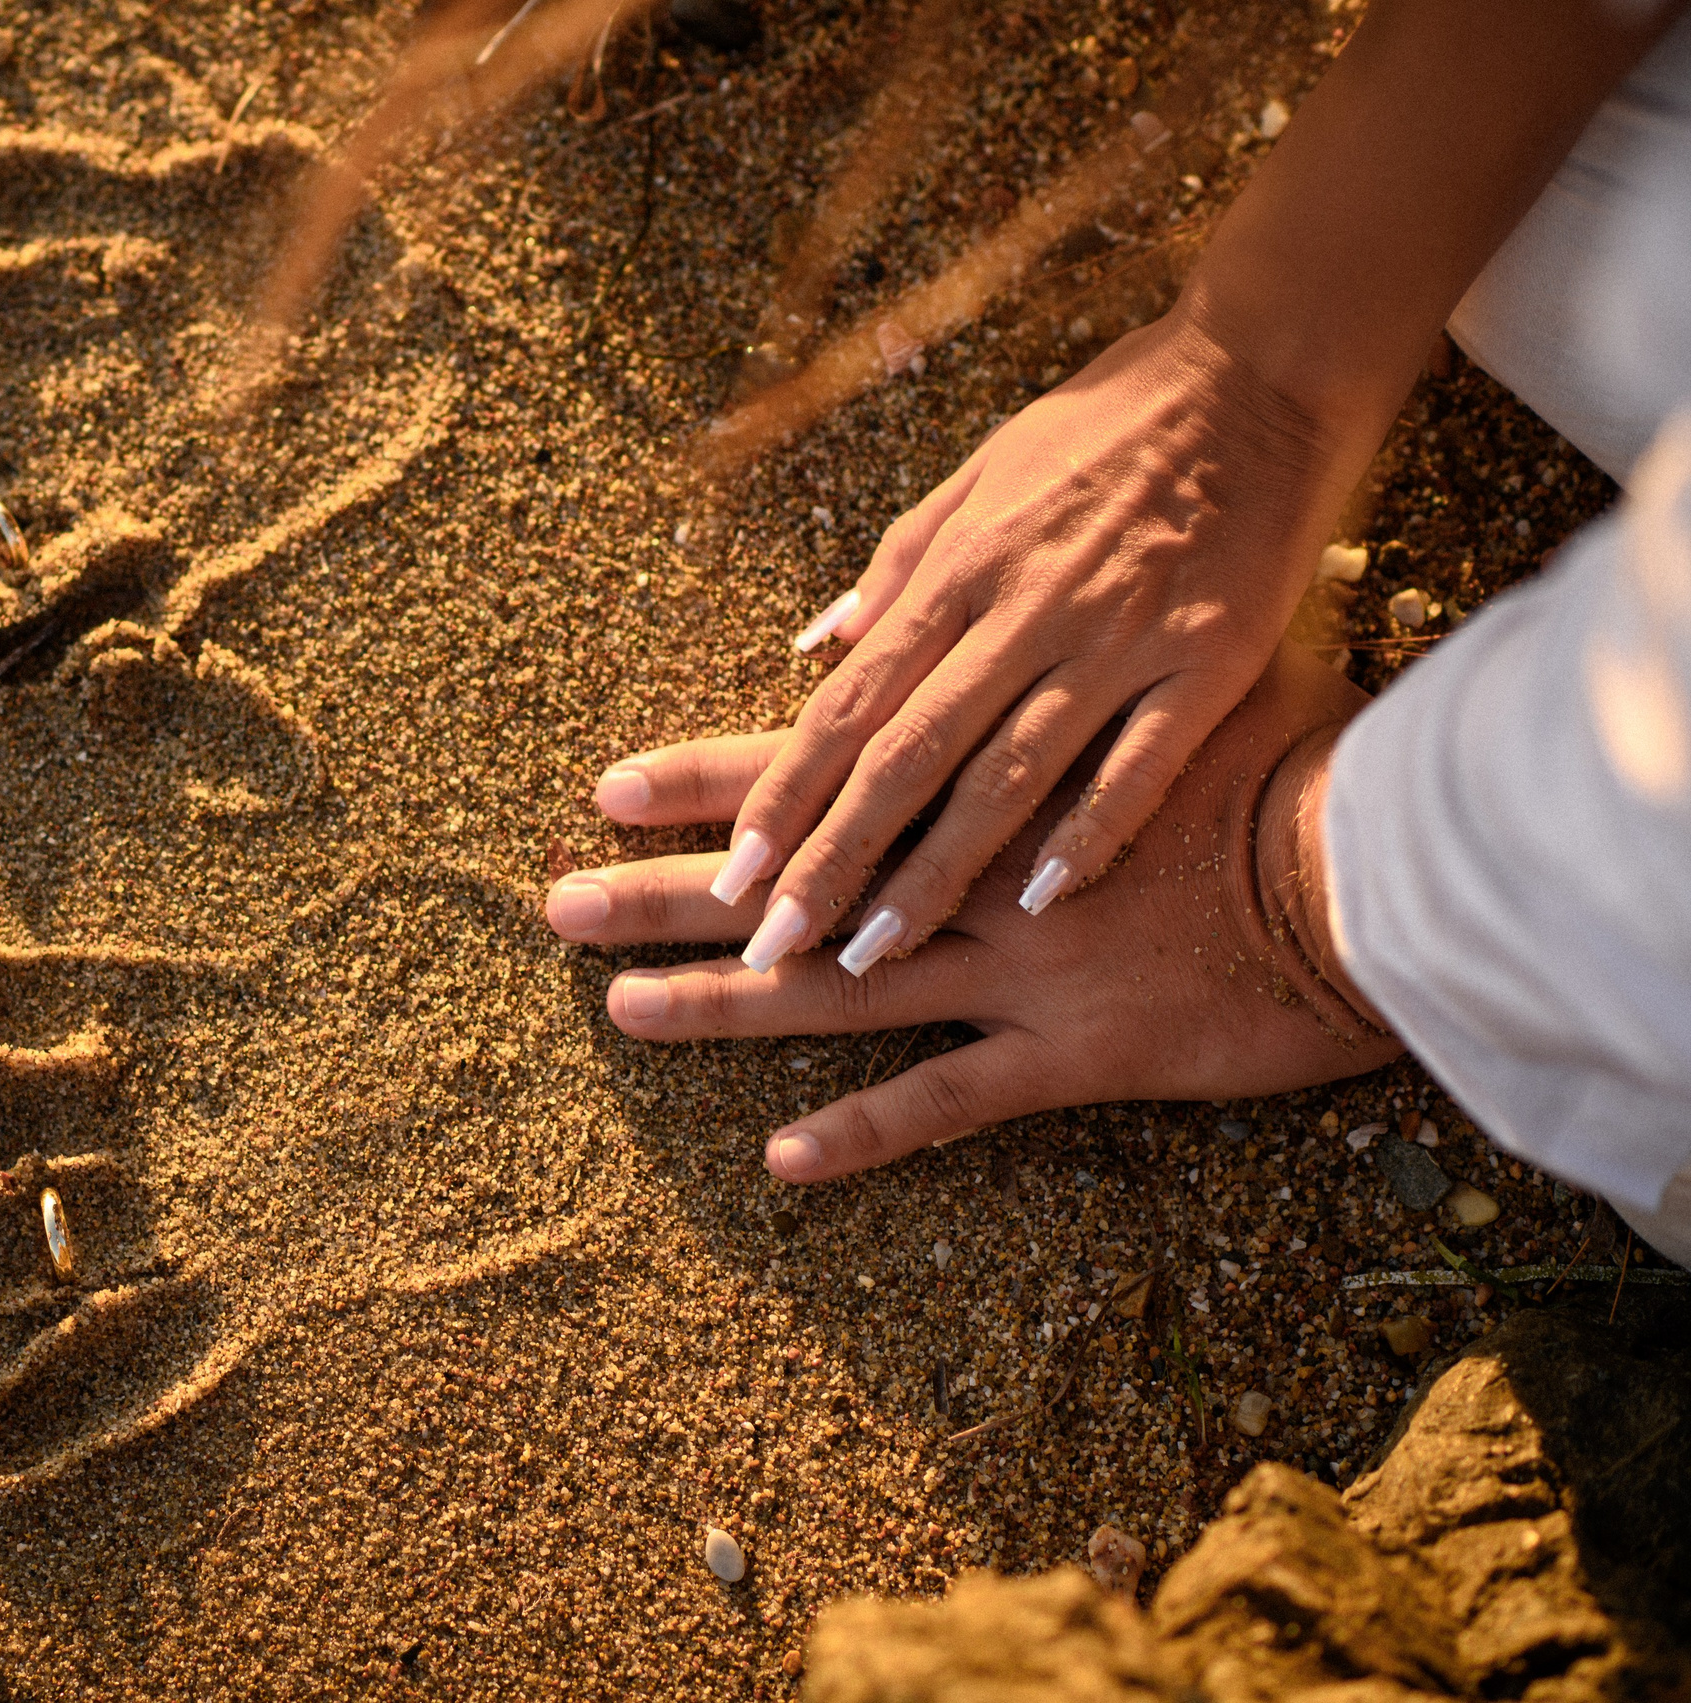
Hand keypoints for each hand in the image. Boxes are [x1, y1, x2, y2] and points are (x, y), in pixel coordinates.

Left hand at [548, 641, 1401, 1181]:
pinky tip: (778, 1164)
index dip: (702, 781)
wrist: (1378, 861)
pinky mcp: (1077, 1050)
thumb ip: (1014, 662)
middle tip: (556, 906)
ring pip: (838, 991)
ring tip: (619, 1012)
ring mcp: (1017, 966)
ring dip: (723, 1006)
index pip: (809, 767)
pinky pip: (951, 1100)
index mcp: (980, 773)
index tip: (601, 791)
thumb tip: (867, 634)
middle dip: (666, 892)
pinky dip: (867, 1132)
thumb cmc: (1268, 746)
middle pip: (790, 880)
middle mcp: (971, 871)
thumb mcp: (1138, 664)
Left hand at [639, 310, 1355, 980]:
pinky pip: (1140, 765)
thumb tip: (818, 645)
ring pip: (1006, 776)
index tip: (736, 870)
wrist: (1265, 371)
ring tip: (872, 953)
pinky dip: (1087, 833)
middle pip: (907, 755)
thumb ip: (900, 566)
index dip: (786, 793)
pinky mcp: (1212, 661)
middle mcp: (1025, 608)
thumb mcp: (984, 472)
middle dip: (833, 856)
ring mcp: (1120, 638)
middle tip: (771, 941)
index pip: (850, 703)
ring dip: (935, 873)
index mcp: (961, 565)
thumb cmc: (1110, 425)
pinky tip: (1039, 903)